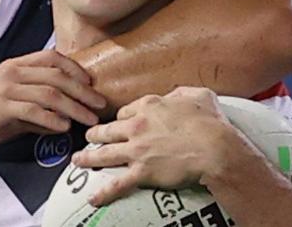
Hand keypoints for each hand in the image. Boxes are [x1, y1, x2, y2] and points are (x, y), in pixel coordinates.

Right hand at [0, 50, 106, 154]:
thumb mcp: (11, 106)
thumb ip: (36, 109)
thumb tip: (62, 120)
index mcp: (15, 65)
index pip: (52, 57)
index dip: (75, 68)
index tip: (90, 82)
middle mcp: (12, 71)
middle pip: (57, 76)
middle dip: (83, 90)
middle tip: (100, 104)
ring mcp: (6, 87)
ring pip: (51, 93)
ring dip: (74, 107)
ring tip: (89, 119)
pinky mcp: (1, 106)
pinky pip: (34, 111)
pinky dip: (52, 119)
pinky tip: (64, 127)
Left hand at [71, 86, 233, 205]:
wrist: (214, 148)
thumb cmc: (210, 122)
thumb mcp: (198, 95)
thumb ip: (183, 93)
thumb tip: (177, 95)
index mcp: (149, 105)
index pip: (126, 111)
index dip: (122, 118)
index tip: (120, 122)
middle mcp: (137, 125)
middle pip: (108, 129)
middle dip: (95, 134)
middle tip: (88, 136)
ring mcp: (137, 149)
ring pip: (105, 153)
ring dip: (88, 158)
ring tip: (77, 161)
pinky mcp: (142, 171)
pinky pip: (118, 184)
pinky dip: (104, 192)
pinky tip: (93, 198)